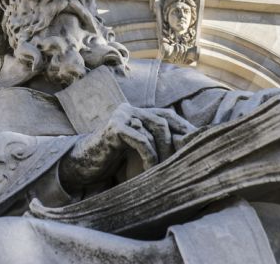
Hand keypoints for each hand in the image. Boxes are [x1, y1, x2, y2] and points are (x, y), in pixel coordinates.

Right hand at [58, 103, 195, 192]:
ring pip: (156, 128)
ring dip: (164, 152)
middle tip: (180, 163)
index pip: (167, 115)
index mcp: (136, 112)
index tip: (196, 145)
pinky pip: (142, 140)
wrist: (83, 165)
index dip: (183, 128)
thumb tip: (186, 146)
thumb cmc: (112, 160)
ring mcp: (121, 116)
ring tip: (164, 170)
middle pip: (164, 121)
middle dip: (174, 142)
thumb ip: (153, 142)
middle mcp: (130, 109)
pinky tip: (150, 170)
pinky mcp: (114, 127)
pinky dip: (150, 156)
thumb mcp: (136, 149)